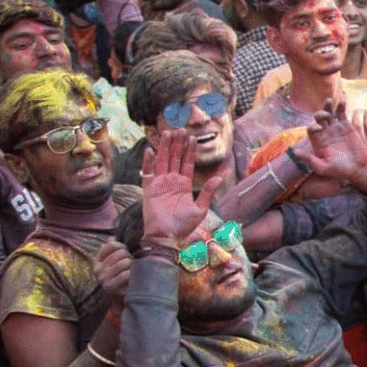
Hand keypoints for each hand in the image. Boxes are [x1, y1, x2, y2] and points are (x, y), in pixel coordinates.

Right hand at [95, 239, 131, 310]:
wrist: (118, 301)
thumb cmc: (119, 279)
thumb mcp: (114, 264)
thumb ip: (113, 250)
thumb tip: (112, 237)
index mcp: (97, 261)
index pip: (110, 245)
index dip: (122, 245)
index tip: (126, 251)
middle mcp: (98, 269)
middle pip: (121, 253)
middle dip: (130, 257)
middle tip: (131, 264)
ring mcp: (103, 279)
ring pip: (125, 262)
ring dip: (132, 266)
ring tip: (132, 271)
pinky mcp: (111, 287)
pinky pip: (126, 274)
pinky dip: (132, 275)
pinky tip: (131, 279)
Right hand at [140, 128, 218, 245]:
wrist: (167, 236)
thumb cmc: (183, 226)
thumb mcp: (200, 209)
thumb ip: (207, 192)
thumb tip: (219, 177)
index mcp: (183, 185)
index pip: (187, 163)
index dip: (189, 151)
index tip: (192, 137)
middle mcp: (171, 182)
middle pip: (175, 158)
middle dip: (178, 144)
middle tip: (180, 129)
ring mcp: (159, 184)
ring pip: (162, 161)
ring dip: (165, 148)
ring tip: (168, 133)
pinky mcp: (149, 189)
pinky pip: (147, 172)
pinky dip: (148, 162)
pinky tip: (151, 150)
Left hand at [300, 98, 366, 186]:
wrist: (357, 168)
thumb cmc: (339, 171)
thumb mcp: (323, 168)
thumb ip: (310, 160)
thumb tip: (295, 152)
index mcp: (317, 141)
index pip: (311, 129)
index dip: (313, 126)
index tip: (319, 128)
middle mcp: (324, 132)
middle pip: (318, 118)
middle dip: (319, 114)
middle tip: (324, 114)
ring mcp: (335, 127)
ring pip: (329, 113)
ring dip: (327, 107)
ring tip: (329, 101)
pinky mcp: (346, 125)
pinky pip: (341, 113)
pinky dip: (341, 106)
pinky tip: (343, 101)